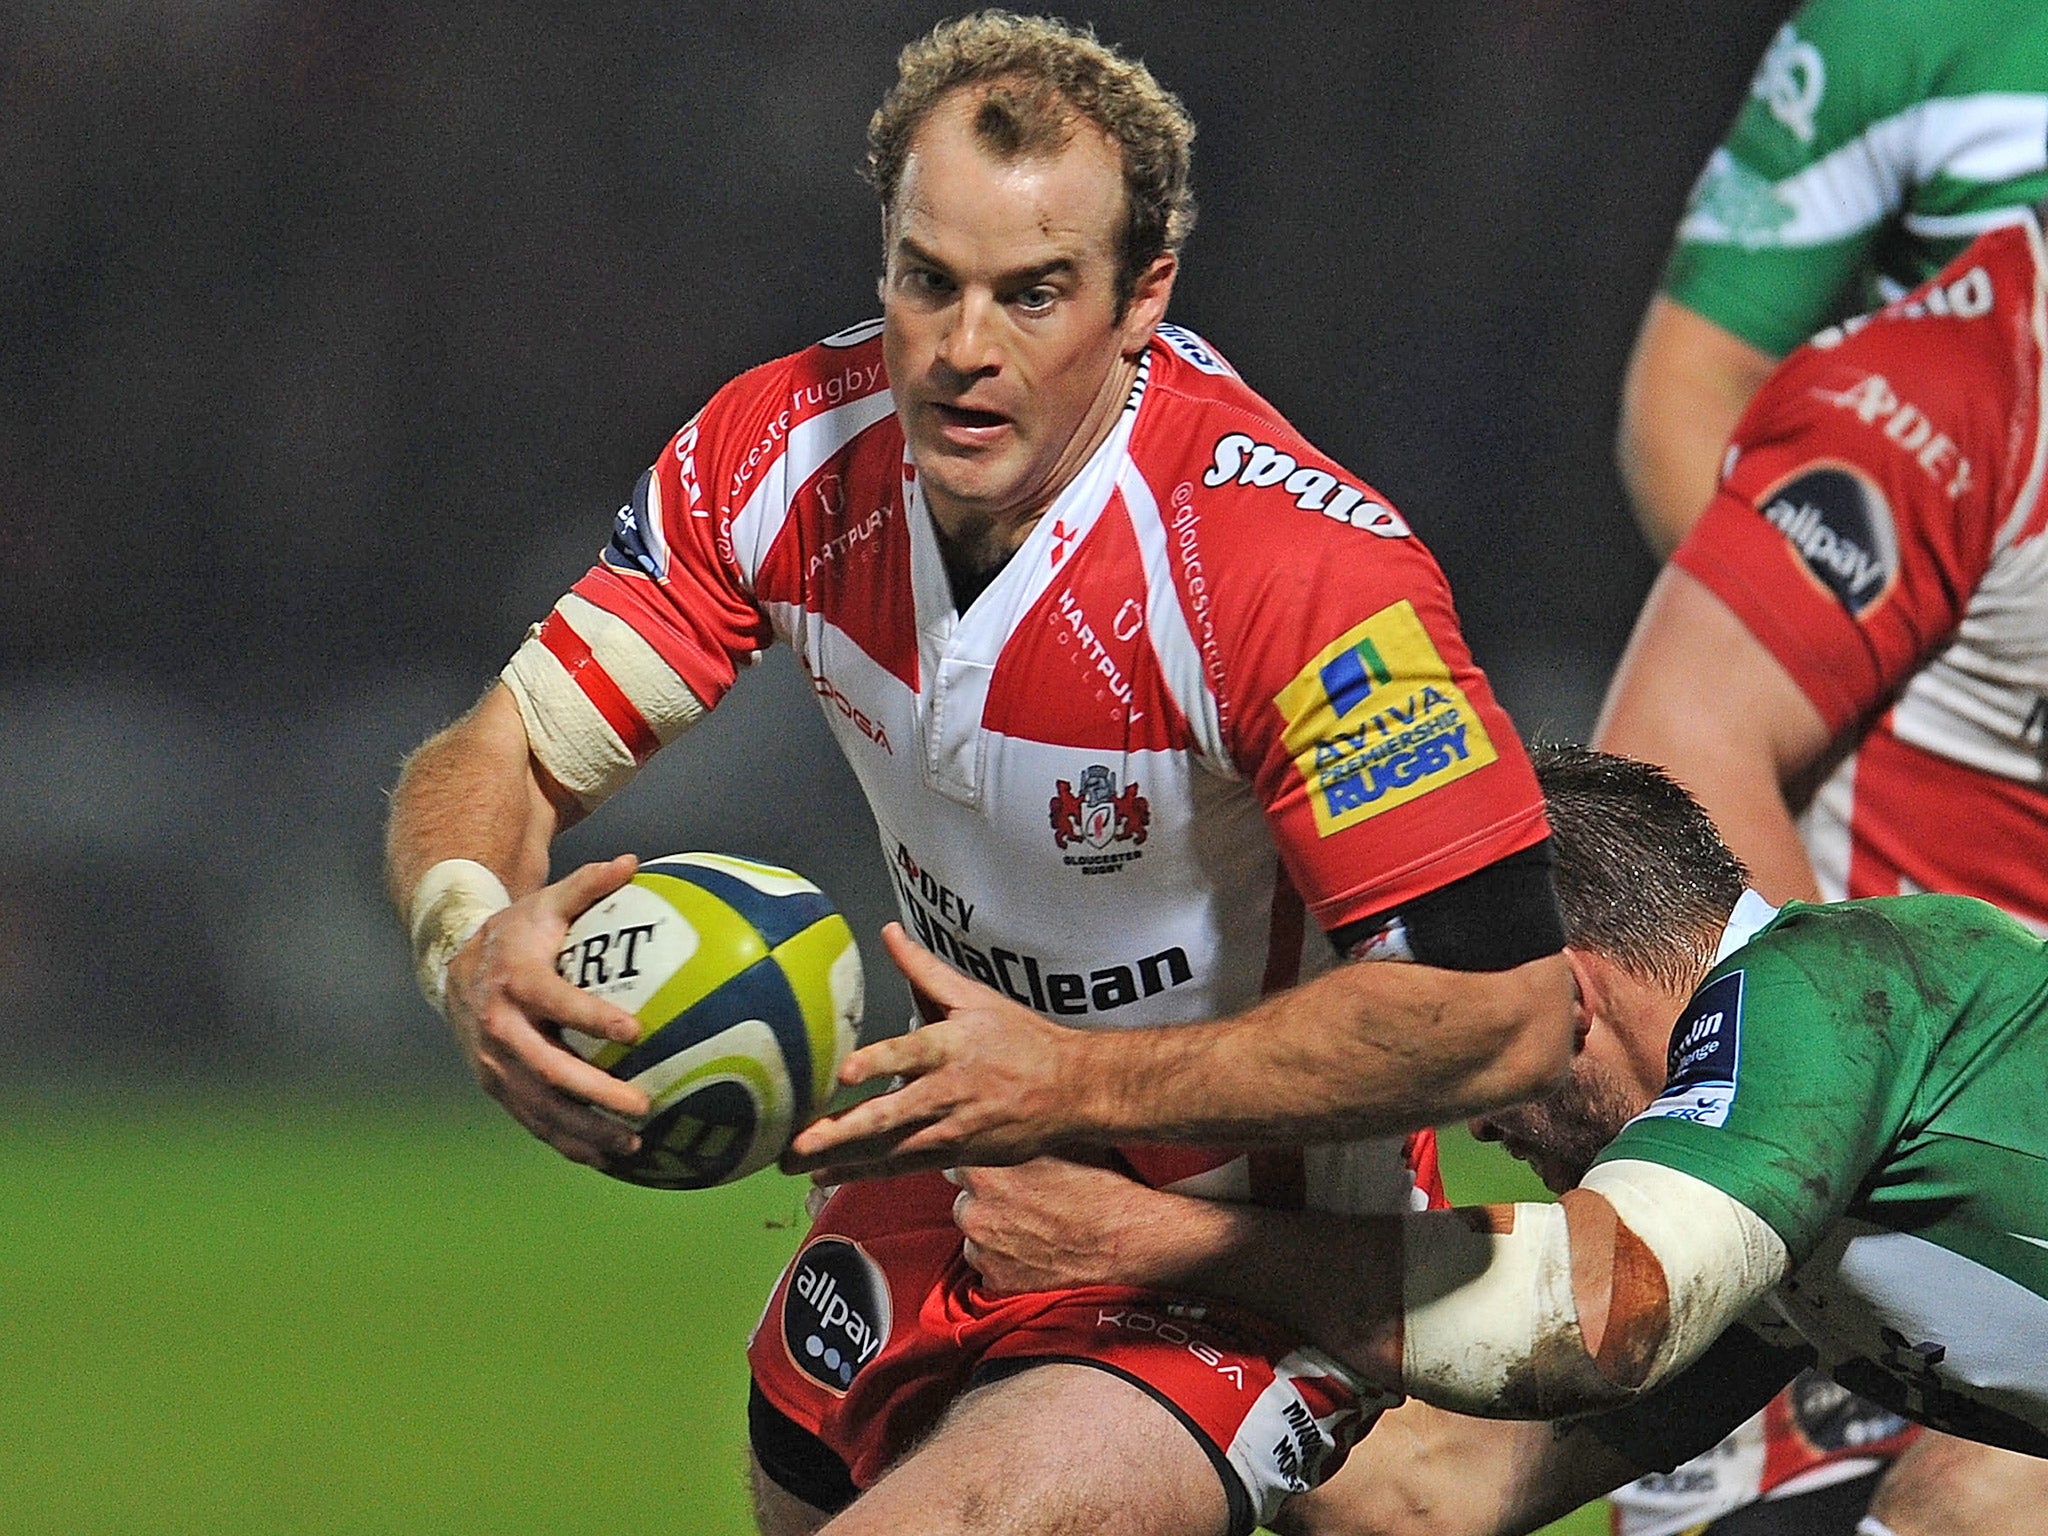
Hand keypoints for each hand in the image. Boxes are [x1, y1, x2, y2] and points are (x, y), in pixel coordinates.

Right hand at [444, 854, 651, 1168]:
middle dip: (595, 1093)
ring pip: (538, 1106)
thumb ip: (589, 884)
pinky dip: (566, 1141)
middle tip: (642, 1104)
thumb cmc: (517, 931)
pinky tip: (606, 1157)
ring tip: (631, 1143)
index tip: (636, 1030)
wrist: (451, 965)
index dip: (592, 1018)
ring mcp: (492, 1062)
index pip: (556, 1002)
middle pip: (547, 1069)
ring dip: (584, 1129)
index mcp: (516, 981)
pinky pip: (531, 1120)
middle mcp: (498, 1027)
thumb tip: (634, 862)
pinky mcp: (493, 1085)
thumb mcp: (546, 902)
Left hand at [783, 923, 1094, 1177]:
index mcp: (951, 1046)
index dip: (877, 1063)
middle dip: (841, 1132)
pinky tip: (827, 1176)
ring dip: (841, 1159)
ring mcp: (951, 1129)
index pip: (909, 1053)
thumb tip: (889, 932)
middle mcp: (948, 1092)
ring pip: (890, 1149)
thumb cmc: (1022, 1039)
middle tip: (797, 1143)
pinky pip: (903, 1166)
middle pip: (890, 1115)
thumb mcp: (975, 997)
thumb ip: (924, 970)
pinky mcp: (955, 1154)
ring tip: (796, 1165)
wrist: (1072, 1090)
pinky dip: (864, 1173)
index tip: (843, 1072)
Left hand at [951, 1157, 1195, 1293]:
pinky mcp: (996, 1279)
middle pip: (965, 1200)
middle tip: (1024, 1200)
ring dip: (995, 1231)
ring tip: (1034, 1226)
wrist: (1124, 1238)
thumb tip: (998, 1120)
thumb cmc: (1097, 1184)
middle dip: (987, 1200)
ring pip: (975, 1234)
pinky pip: (988, 1266)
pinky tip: (1035, 1249)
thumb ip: (1016, 1134)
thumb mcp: (1056, 1140)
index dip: (979, 1164)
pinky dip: (1005, 1260)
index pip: (954, 1161)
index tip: (996, 1168)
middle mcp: (974, 1209)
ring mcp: (982, 1248)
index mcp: (984, 1169)